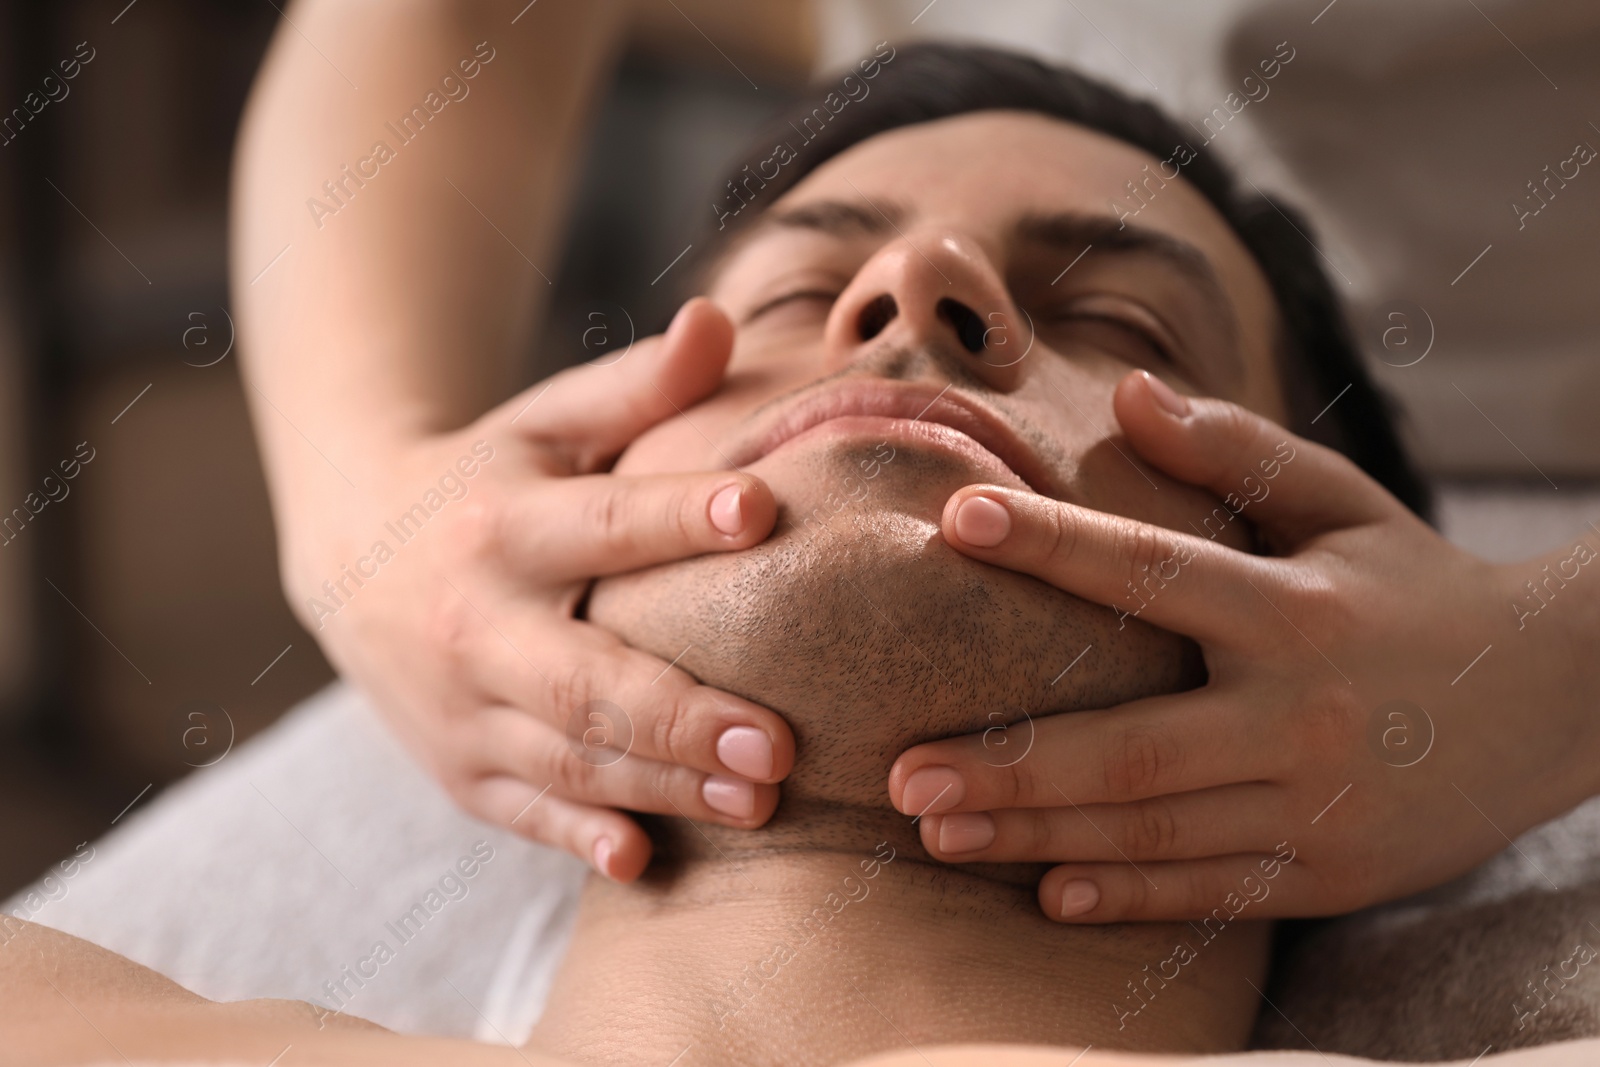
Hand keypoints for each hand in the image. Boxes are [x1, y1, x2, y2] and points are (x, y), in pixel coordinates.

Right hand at [287, 299, 793, 881]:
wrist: (350, 554)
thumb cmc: (486, 478)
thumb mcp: (547, 424)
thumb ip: (635, 387)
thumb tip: (719, 320)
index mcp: (504, 524)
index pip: (602, 523)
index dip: (675, 516)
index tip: (760, 510)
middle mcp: (475, 623)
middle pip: (580, 678)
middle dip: (677, 713)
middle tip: (780, 742)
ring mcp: (461, 708)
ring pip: (564, 759)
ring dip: (659, 785)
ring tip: (758, 799)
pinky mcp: (458, 768)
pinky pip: (520, 812)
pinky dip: (576, 836)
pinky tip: (642, 859)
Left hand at [889, 370, 1599, 920]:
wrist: (1561, 698)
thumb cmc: (1419, 586)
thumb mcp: (1345, 506)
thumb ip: (1237, 451)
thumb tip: (1127, 387)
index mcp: (1297, 611)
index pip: (1155, 571)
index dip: (1053, 542)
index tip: (955, 517)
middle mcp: (1302, 716)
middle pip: (1131, 749)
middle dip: (1008, 766)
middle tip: (900, 772)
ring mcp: (1318, 806)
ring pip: (1155, 833)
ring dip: (1038, 836)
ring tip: (937, 831)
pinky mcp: (1332, 873)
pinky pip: (1213, 892)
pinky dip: (1129, 895)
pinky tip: (1048, 890)